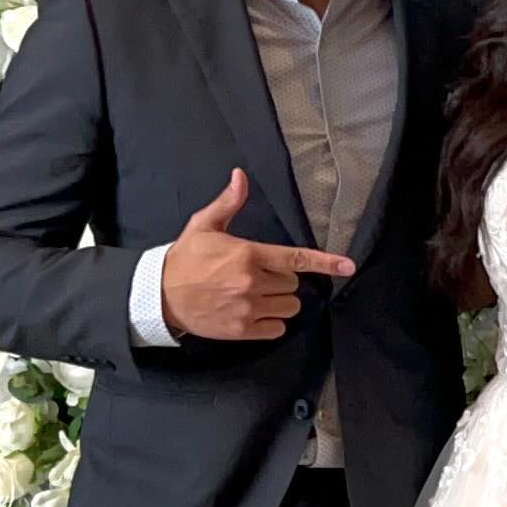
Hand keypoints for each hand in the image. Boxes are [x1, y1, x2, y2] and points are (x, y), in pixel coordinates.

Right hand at [159, 169, 354, 341]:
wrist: (159, 295)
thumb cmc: (184, 258)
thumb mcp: (204, 225)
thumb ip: (228, 203)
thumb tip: (240, 176)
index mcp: (248, 254)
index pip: (295, 259)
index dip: (325, 262)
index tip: (347, 266)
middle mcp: (252, 282)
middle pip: (293, 284)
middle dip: (281, 280)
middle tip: (257, 276)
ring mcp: (248, 308)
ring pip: (289, 307)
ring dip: (280, 301)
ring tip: (256, 295)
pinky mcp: (242, 330)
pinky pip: (277, 328)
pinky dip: (271, 322)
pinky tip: (253, 313)